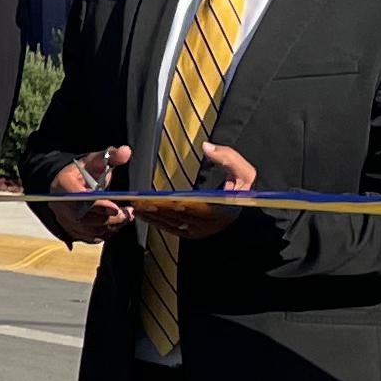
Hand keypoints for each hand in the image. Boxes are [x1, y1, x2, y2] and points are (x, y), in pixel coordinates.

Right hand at [36, 147, 133, 244]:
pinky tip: (115, 224)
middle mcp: (60, 206)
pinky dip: (105, 233)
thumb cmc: (81, 173)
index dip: (96, 205)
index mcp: (62, 185)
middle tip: (128, 212)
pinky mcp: (71, 231)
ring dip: (110, 226)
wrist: (68, 185)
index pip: (78, 199)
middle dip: (110, 218)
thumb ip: (111, 156)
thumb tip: (126, 151)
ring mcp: (64, 220)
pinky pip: (90, 237)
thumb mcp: (95, 160)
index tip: (114, 207)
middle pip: (85, 218)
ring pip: (89, 230)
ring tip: (126, 216)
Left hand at [135, 142, 256, 240]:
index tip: (152, 199)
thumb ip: (226, 156)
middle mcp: (212, 224)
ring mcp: (203, 231)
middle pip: (179, 217)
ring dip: (154, 217)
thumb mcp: (242, 169)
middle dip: (156, 210)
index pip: (192, 207)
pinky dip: (159, 223)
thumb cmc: (242, 185)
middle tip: (136, 202)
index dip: (170, 204)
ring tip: (136, 207)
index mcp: (222, 209)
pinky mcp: (196, 233)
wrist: (245, 205)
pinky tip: (146, 215)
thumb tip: (206, 147)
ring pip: (174, 224)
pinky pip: (174, 229)